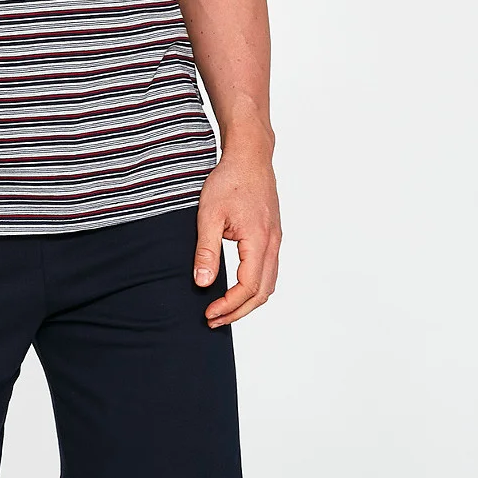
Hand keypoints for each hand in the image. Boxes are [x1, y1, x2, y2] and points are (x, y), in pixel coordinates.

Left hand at [194, 141, 280, 326]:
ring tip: (223, 309)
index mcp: (259, 240)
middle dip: (238, 311)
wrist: (250, 157)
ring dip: (248, 301)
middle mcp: (273, 243)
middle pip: (262, 292)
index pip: (248, 287)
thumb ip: (206, 251)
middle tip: (214, 320)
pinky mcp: (272, 235)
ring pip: (269, 283)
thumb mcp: (209, 215)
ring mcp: (276, 240)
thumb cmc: (230, 180)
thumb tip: (202, 283)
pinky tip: (236, 288)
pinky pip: (269, 270)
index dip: (229, 305)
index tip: (209, 313)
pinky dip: (255, 286)